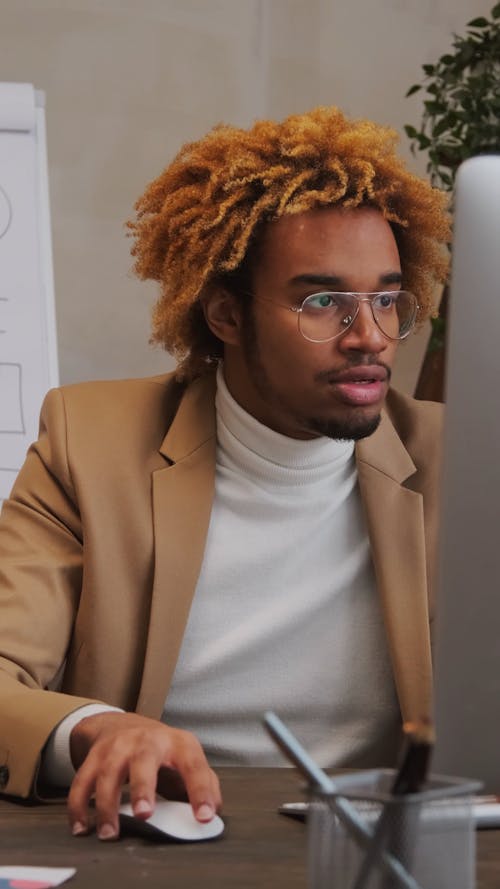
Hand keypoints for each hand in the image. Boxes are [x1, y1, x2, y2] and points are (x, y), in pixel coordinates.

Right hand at [67, 712, 221, 840]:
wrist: (121, 724)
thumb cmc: (161, 751)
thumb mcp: (186, 758)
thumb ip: (205, 783)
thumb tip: (214, 811)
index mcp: (176, 743)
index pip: (193, 765)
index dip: (200, 790)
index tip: (203, 816)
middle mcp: (146, 740)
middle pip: (143, 760)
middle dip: (143, 787)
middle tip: (145, 815)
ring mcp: (116, 747)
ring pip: (108, 773)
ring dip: (107, 805)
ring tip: (110, 833)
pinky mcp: (93, 757)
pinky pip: (82, 782)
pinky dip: (78, 806)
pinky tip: (82, 827)